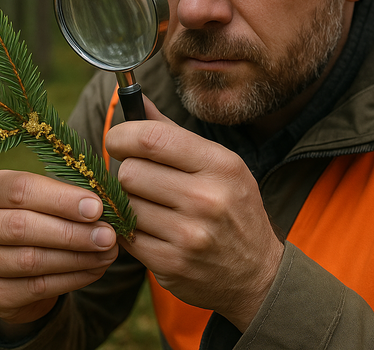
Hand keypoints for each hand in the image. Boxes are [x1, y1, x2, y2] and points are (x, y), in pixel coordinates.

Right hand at [0, 170, 118, 327]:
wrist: (14, 267)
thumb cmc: (38, 218)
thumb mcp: (46, 201)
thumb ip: (69, 200)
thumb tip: (103, 211)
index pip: (20, 189)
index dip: (60, 199)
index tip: (96, 207)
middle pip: (22, 226)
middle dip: (71, 232)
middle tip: (108, 235)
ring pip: (30, 260)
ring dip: (76, 257)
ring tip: (107, 252)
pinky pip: (36, 287)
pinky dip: (72, 278)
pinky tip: (95, 270)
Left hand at [105, 100, 283, 331]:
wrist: (256, 273)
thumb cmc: (232, 209)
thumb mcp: (218, 165)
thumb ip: (172, 133)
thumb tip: (134, 100)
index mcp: (220, 165)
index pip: (152, 138)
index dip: (122, 136)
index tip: (118, 141)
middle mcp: (207, 198)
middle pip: (130, 171)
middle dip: (128, 173)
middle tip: (141, 180)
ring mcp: (189, 235)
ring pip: (124, 204)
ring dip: (127, 204)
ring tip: (149, 206)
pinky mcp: (171, 264)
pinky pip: (125, 236)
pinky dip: (129, 231)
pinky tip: (150, 230)